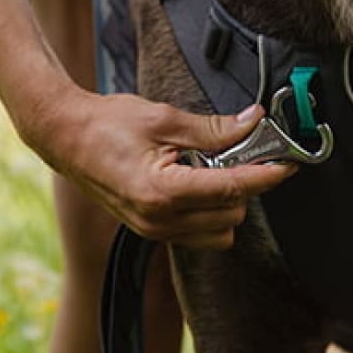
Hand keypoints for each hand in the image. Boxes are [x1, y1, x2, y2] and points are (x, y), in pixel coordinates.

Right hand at [21, 88, 295, 249]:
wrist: (64, 138)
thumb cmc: (107, 124)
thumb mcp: (165, 119)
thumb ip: (213, 129)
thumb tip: (253, 122)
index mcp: (163, 192)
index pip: (232, 189)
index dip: (266, 175)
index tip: (288, 164)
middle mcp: (160, 220)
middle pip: (232, 213)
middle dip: (244, 184)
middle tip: (240, 152)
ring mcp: (154, 230)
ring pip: (220, 231)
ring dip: (227, 201)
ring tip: (211, 167)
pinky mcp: (151, 231)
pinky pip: (199, 233)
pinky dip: (209, 211)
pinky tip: (197, 181)